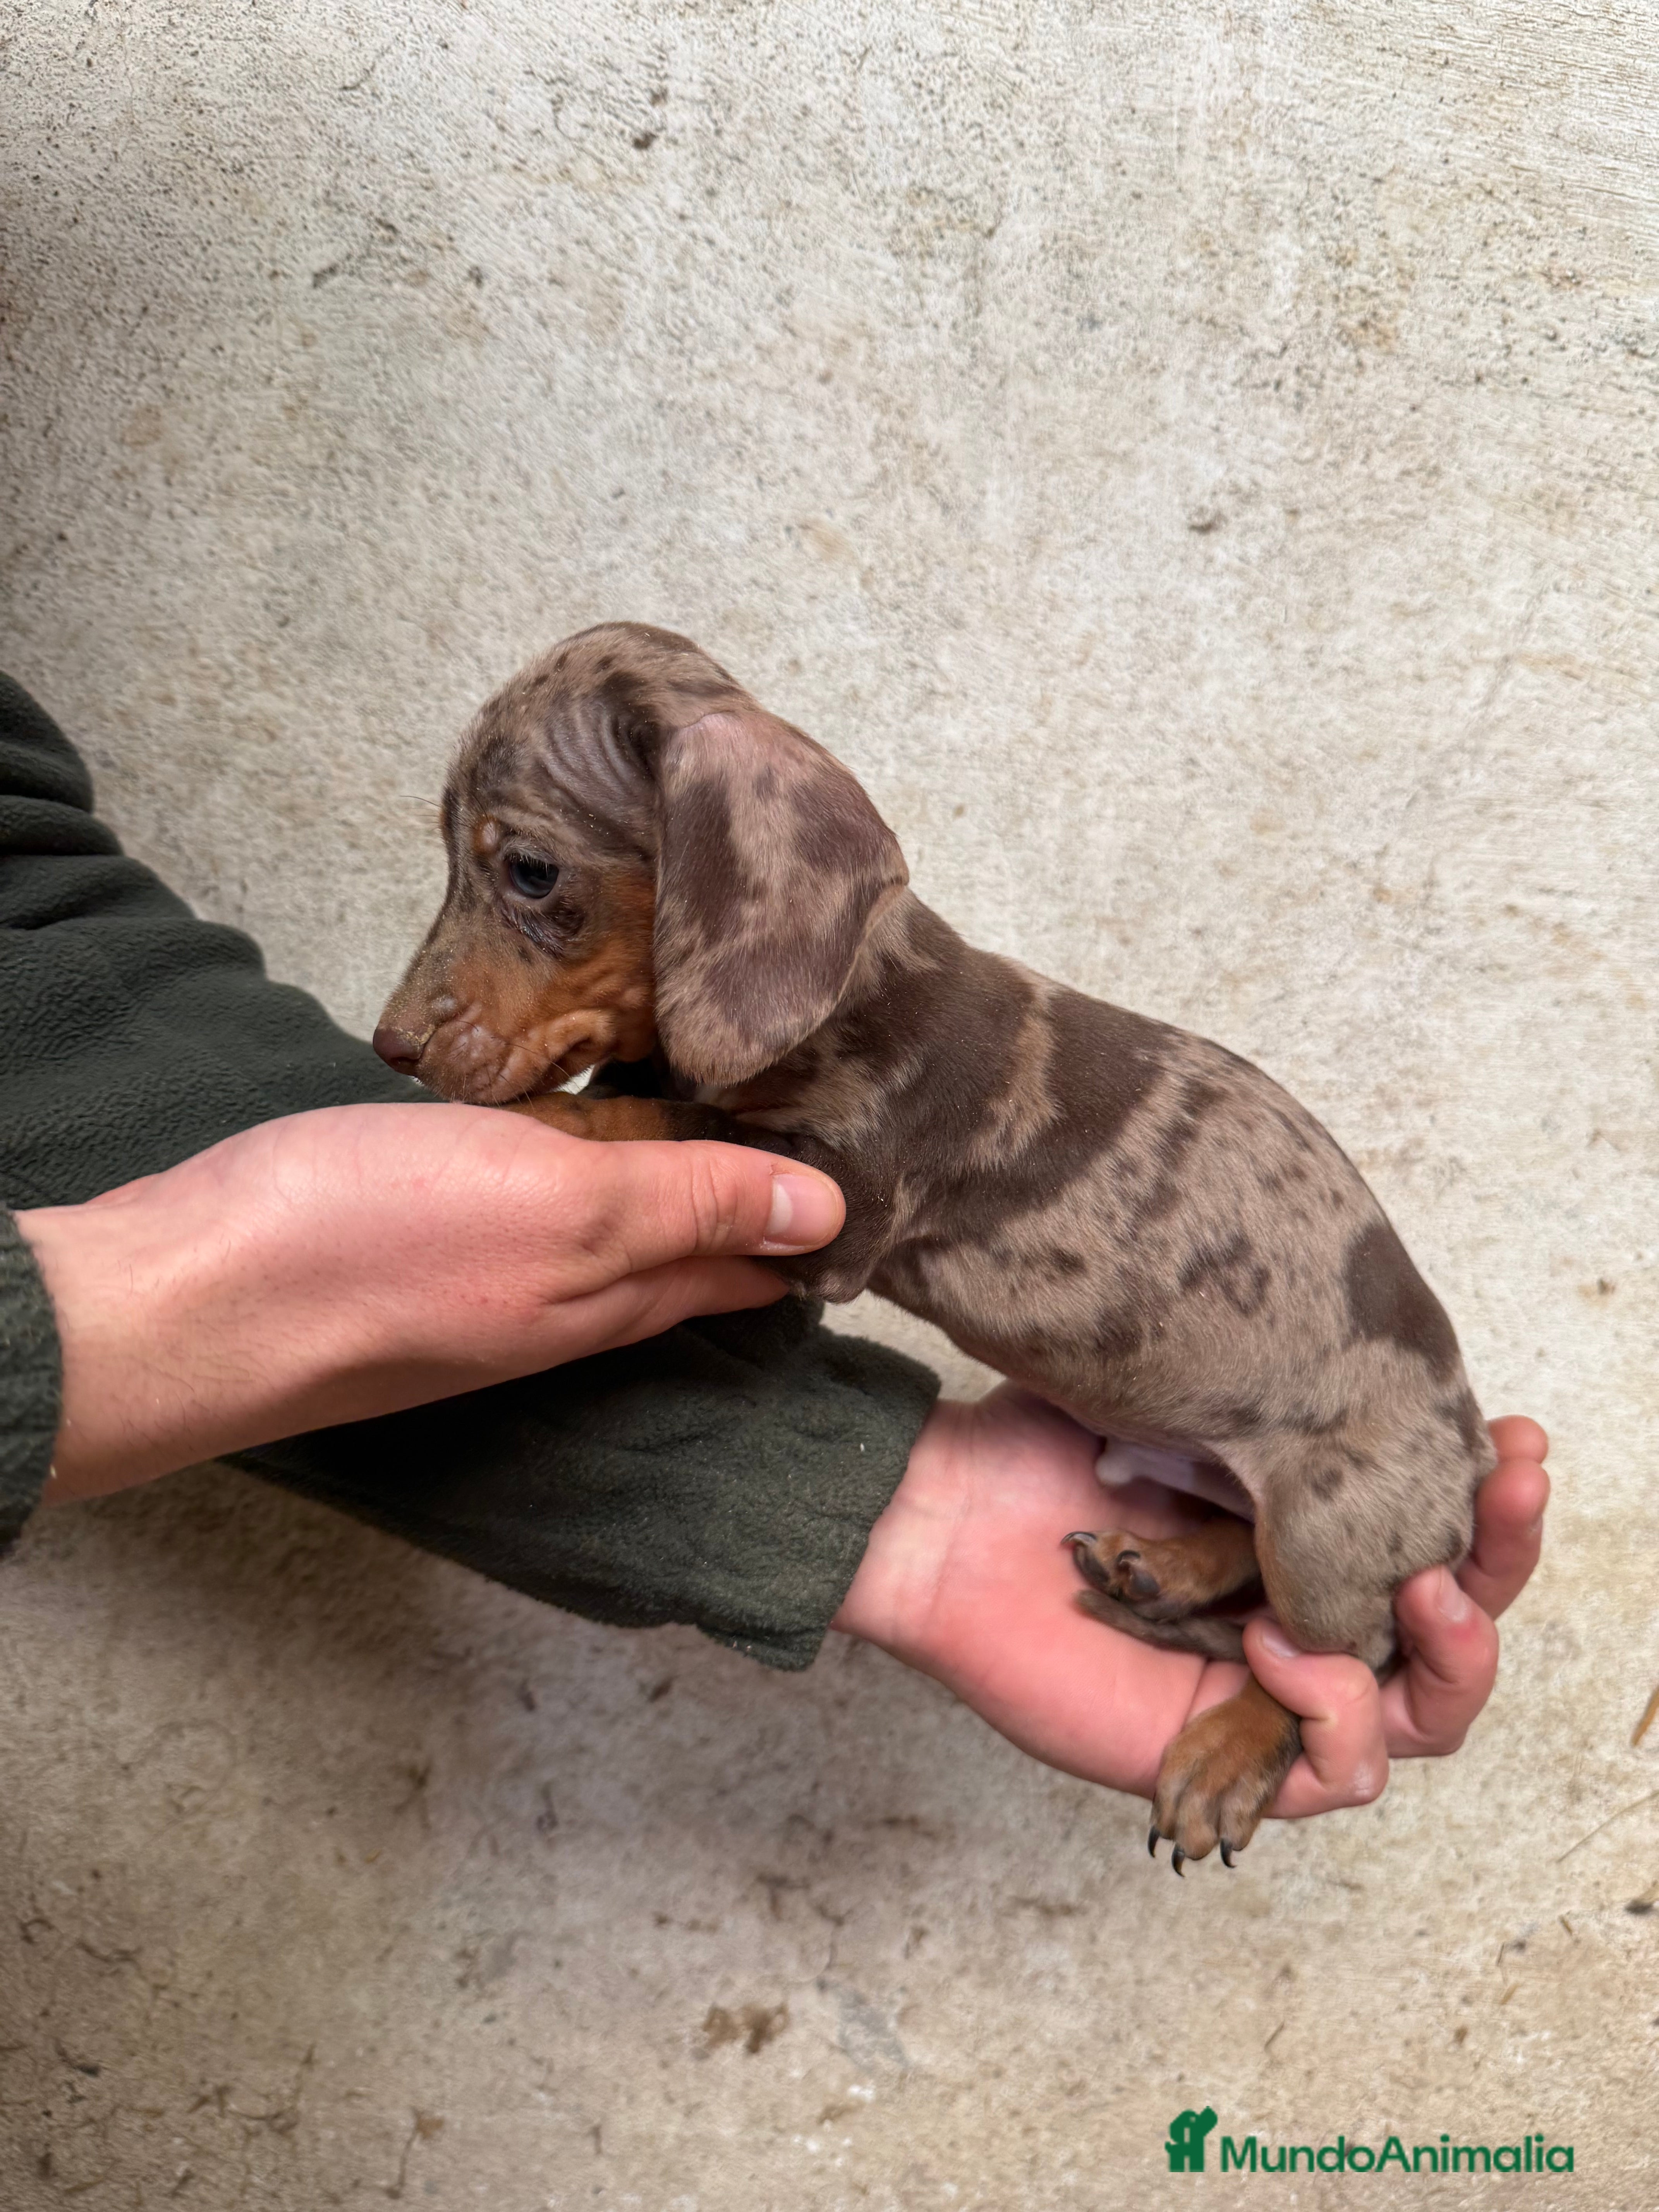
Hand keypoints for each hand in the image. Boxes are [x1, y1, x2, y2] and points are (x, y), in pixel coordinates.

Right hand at [20, 1103, 843, 1499]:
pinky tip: (565, 1148)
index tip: (873, 1189)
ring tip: (712, 1137)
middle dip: (750, 1211)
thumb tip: (826, 1214)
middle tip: (810, 1156)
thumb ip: (685, 1202)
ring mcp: (481, 1280)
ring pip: (601, 1237)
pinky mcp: (411, 1245)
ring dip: (662, 1192)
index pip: (742, 1267)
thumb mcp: (558, 1206)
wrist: (190, 1302)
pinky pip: (524, 1213)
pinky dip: (569, 1179)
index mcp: (606, 1291)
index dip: (808, 1231)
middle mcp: (555, 1301)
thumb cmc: (369, 1247)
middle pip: (678, 1257)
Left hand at [833, 1387, 1547, 1824]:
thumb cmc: (1044, 1454)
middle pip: (1452, 1629)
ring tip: (1427, 1589)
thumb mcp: (1187, 1404)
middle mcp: (1303, 1616)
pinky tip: (1286, 1644)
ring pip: (1424, 1713)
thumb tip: (1393, 1395)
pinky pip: (1344, 1771)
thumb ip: (1280, 1413)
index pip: (1438, 1537)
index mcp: (1305, 1539)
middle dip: (1499, 1562)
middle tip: (1506, 1493)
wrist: (943, 1518)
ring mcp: (1270, 1692)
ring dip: (1453, 1652)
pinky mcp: (1228, 1755)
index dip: (1493, 1497)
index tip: (1516, 1435)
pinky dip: (1340, 1708)